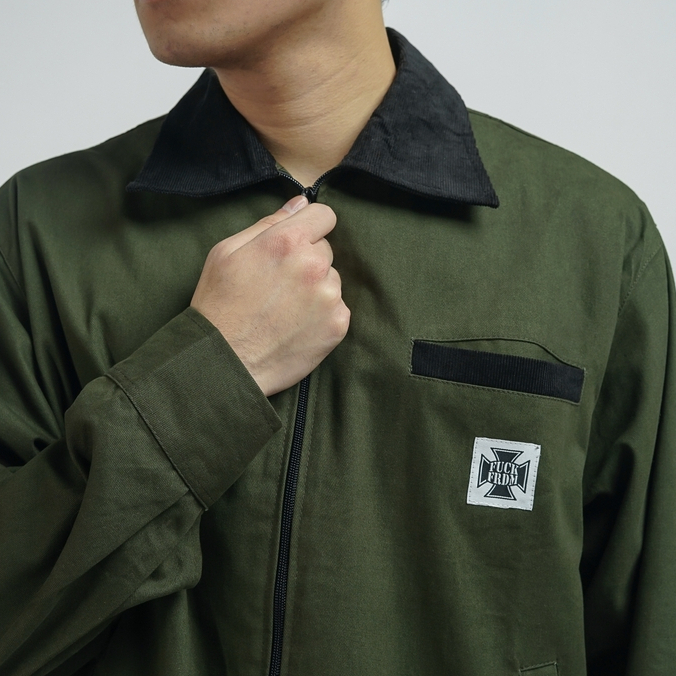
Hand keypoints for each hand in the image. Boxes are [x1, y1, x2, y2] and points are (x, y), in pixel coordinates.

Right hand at [191, 195, 350, 395]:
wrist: (225, 362)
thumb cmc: (219, 305)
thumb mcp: (227, 252)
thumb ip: (267, 223)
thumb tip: (300, 202)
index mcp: (287, 241)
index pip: (324, 215)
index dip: (310, 226)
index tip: (298, 241)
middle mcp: (314, 265)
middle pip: (325, 249)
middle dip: (307, 260)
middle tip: (278, 284)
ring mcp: (329, 297)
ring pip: (331, 280)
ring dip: (315, 288)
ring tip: (284, 309)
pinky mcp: (338, 324)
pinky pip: (337, 307)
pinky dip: (322, 314)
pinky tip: (296, 325)